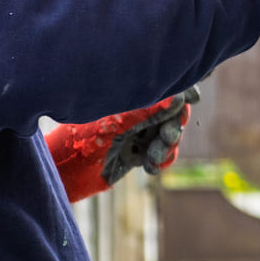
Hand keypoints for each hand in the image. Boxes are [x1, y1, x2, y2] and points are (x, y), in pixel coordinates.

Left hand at [46, 86, 199, 202]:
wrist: (66, 170)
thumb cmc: (84, 139)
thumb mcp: (119, 123)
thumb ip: (149, 110)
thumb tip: (179, 98)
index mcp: (131, 97)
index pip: (166, 90)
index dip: (182, 94)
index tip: (192, 101)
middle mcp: (137, 112)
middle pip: (173, 113)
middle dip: (173, 126)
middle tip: (167, 137)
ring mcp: (138, 132)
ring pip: (170, 135)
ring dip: (166, 147)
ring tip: (152, 157)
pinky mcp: (137, 152)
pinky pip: (162, 154)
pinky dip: (161, 161)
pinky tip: (150, 167)